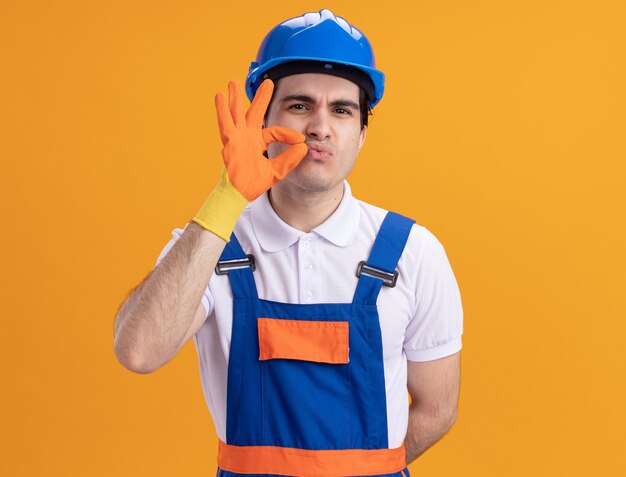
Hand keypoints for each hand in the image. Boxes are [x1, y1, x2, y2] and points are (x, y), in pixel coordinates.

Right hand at [215, 79, 307, 200]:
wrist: (240, 195)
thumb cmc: (253, 183)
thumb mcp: (277, 170)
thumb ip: (289, 159)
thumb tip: (304, 147)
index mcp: (258, 142)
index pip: (275, 132)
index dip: (288, 134)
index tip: (300, 139)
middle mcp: (247, 137)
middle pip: (255, 113)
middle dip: (261, 98)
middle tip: (267, 82)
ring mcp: (237, 138)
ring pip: (237, 113)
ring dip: (235, 98)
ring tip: (233, 82)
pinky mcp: (229, 142)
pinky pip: (225, 123)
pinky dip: (222, 110)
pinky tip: (220, 96)